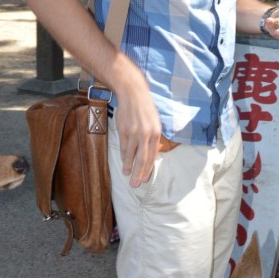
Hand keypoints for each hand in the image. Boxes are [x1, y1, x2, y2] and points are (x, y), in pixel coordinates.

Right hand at [112, 63, 161, 187]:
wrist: (133, 94)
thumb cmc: (145, 109)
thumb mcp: (154, 122)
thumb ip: (152, 138)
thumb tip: (150, 154)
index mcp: (155, 133)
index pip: (151, 156)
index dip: (147, 169)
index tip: (143, 179)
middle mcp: (145, 134)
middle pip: (141, 159)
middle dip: (138, 173)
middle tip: (135, 184)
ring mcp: (133, 132)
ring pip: (130, 154)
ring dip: (127, 166)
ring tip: (126, 175)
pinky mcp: (123, 130)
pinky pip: (123, 146)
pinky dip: (123, 155)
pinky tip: (122, 162)